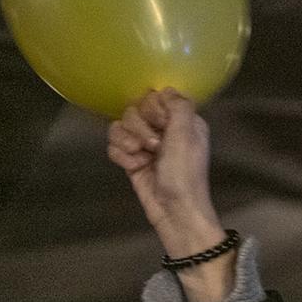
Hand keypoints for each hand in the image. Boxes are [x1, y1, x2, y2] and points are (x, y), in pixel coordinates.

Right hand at [107, 89, 221, 258]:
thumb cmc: (185, 174)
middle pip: (134, 109)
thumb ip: (179, 106)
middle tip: (154, 147)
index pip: (156, 96)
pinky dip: (120, 156)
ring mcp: (145, 145)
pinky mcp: (131, 159)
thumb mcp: (188, 135)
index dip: (154, 109)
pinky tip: (133, 167)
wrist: (174, 211)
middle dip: (139, 127)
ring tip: (140, 157)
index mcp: (182, 120)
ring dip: (126, 141)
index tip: (162, 125)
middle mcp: (164, 129)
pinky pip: (113, 145)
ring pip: (120, 125)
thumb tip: (165, 89)